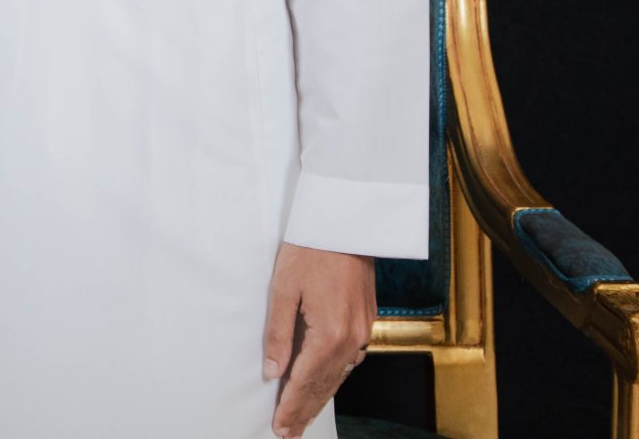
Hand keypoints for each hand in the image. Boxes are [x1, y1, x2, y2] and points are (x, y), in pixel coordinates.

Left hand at [261, 243, 374, 438]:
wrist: (347, 221)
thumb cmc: (310, 249)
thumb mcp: (283, 289)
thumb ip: (278, 334)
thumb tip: (272, 371)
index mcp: (329, 334)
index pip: (305, 382)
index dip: (291, 407)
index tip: (280, 428)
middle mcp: (351, 339)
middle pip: (325, 385)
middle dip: (305, 411)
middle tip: (290, 433)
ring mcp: (362, 330)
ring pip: (339, 375)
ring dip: (320, 397)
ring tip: (303, 416)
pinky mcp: (366, 320)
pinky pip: (350, 359)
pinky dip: (334, 376)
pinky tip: (325, 383)